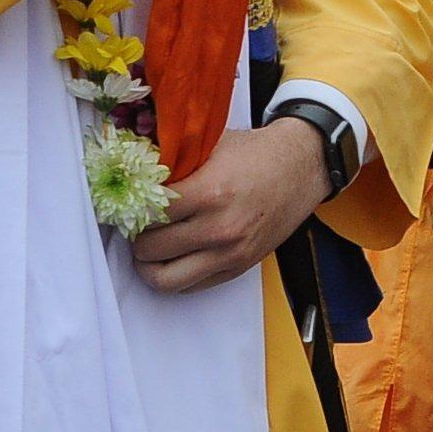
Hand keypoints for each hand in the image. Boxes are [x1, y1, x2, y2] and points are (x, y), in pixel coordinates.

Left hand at [130, 117, 329, 293]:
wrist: (303, 166)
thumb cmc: (255, 153)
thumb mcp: (212, 146)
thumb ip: (173, 162)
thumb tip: (129, 175)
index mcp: (210, 192)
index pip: (146, 214)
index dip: (132, 209)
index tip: (131, 203)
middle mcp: (220, 228)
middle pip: (150, 248)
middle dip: (138, 235)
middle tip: (139, 223)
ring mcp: (231, 253)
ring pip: (164, 279)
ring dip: (150, 263)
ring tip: (151, 245)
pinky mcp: (239, 267)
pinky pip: (190, 286)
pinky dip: (175, 273)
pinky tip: (175, 254)